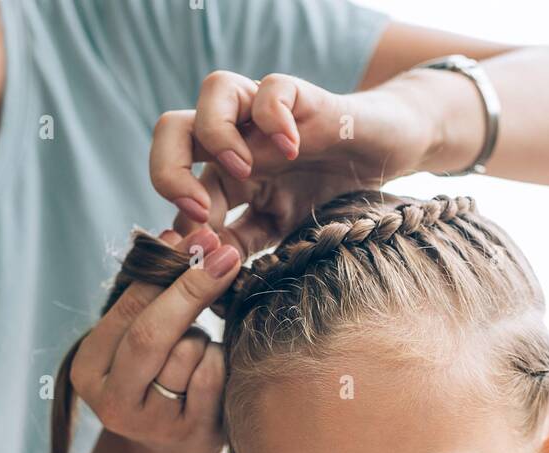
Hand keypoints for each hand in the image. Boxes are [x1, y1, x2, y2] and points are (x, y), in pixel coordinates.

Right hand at [69, 226, 241, 452]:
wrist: (171, 451)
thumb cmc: (152, 379)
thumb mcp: (134, 340)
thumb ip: (146, 294)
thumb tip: (177, 232)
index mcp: (89, 371)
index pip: (126, 311)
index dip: (161, 271)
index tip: (192, 238)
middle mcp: (114, 403)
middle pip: (151, 335)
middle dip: (190, 289)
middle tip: (223, 253)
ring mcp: (154, 425)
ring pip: (188, 353)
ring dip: (203, 336)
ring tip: (197, 346)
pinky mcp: (192, 435)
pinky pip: (214, 375)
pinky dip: (218, 359)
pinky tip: (211, 368)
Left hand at [150, 69, 433, 252]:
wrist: (379, 159)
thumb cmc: (326, 192)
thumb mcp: (277, 231)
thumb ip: (239, 245)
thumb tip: (200, 269)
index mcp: (223, 172)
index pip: (176, 187)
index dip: (179, 223)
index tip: (200, 255)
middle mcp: (236, 136)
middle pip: (172, 130)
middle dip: (169, 171)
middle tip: (201, 213)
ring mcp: (264, 114)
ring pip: (212, 92)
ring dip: (216, 134)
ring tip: (245, 170)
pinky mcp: (301, 96)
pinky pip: (272, 88)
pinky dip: (273, 117)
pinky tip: (292, 150)